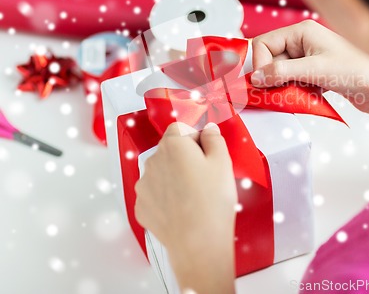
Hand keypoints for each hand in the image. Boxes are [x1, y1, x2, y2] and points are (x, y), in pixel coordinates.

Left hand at [135, 122, 236, 293]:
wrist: (198, 244)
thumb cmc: (211, 202)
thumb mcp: (223, 162)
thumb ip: (214, 138)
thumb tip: (208, 130)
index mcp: (173, 145)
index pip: (181, 127)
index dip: (196, 137)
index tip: (206, 151)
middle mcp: (153, 161)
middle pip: (170, 149)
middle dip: (185, 157)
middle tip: (205, 175)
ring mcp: (144, 185)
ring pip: (161, 171)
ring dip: (174, 176)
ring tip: (194, 195)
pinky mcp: (142, 206)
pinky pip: (155, 193)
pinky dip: (166, 197)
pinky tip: (183, 207)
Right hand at [252, 20, 368, 135]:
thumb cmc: (360, 70)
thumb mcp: (315, 70)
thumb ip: (281, 72)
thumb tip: (256, 78)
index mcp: (302, 31)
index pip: (264, 43)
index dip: (259, 63)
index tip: (260, 82)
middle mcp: (303, 42)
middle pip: (270, 60)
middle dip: (271, 78)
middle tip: (274, 93)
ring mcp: (308, 59)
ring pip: (280, 74)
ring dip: (283, 87)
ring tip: (294, 94)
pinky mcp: (314, 75)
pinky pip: (292, 83)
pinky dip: (293, 93)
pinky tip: (305, 97)